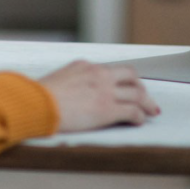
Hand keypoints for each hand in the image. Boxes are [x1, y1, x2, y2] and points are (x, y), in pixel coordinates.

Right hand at [38, 61, 158, 131]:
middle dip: (140, 86)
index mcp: (85, 66)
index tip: (125, 87)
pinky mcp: (108, 109)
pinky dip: (139, 117)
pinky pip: (132, 112)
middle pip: (130, 76)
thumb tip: (70, 91)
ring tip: (151, 111)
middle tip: (145, 97)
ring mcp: (105, 91)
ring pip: (137, 93)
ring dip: (146, 103)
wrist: (38, 104)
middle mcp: (99, 74)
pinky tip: (140, 121)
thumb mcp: (57, 80)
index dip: (121, 80)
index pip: (110, 70)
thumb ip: (70, 81)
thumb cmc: (39, 97)